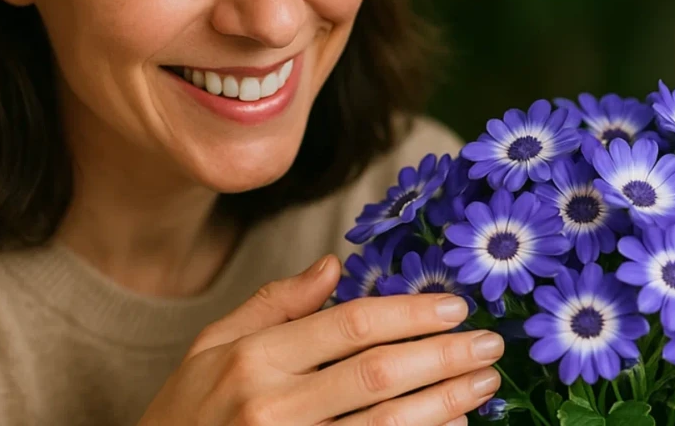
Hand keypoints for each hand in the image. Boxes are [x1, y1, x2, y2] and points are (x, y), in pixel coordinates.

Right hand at [137, 255, 502, 424]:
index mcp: (255, 356)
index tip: (453, 307)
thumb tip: (333, 264)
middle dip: (442, 356)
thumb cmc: (186, 409)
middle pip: (377, 373)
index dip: (408, 314)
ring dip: (444, 403)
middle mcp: (273, 403)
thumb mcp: (212, 344)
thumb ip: (274, 303)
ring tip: (482, 384)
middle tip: (488, 344)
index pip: (348, 324)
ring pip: (385, 423)